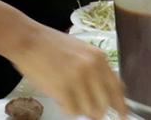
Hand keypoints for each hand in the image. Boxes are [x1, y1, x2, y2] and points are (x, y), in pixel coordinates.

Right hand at [8, 27, 126, 119]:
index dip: (121, 106)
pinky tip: (59, 96)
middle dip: (96, 110)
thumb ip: (95, 68)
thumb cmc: (50, 44)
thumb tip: (106, 92)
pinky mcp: (62, 89)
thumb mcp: (80, 50)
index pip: (117, 88)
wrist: (27, 39)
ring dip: (79, 108)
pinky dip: (66, 108)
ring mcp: (77, 79)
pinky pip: (72, 112)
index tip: (123, 116)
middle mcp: (92, 69)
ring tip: (67, 96)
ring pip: (88, 110)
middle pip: (104, 104)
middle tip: (87, 109)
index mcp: (98, 58)